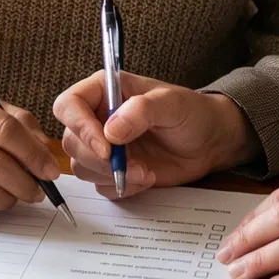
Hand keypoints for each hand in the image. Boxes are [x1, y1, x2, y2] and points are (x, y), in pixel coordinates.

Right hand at [54, 72, 260, 196]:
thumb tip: (111, 131)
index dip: (79, 126)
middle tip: (130, 165)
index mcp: (104, 91)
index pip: (69, 105)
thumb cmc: (192, 113)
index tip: (106, 147)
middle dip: (98, 159)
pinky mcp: (114, 170)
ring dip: (111, 176)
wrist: (209, 142)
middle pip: (71, 141)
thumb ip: (141, 110)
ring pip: (82, 167)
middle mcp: (97, 118)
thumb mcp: (171, 104)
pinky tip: (146, 178)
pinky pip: (100, 185)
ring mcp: (104, 146)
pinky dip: (122, 187)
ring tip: (145, 172)